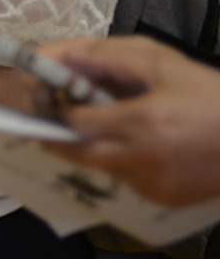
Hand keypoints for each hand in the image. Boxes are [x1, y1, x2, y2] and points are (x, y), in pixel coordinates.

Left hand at [42, 36, 219, 206]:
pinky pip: (128, 180)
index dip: (60, 109)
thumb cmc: (217, 98)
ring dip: (95, 148)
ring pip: (102, 167)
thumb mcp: (170, 67)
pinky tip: (144, 146)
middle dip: (59, 136)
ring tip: (107, 126)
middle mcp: (140, 158)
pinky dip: (125, 162)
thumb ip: (115, 59)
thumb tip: (70, 59)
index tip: (56, 97)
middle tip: (55, 119)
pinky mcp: (164, 199)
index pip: (75, 122)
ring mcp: (151, 184)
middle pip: (76, 153)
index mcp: (141, 122)